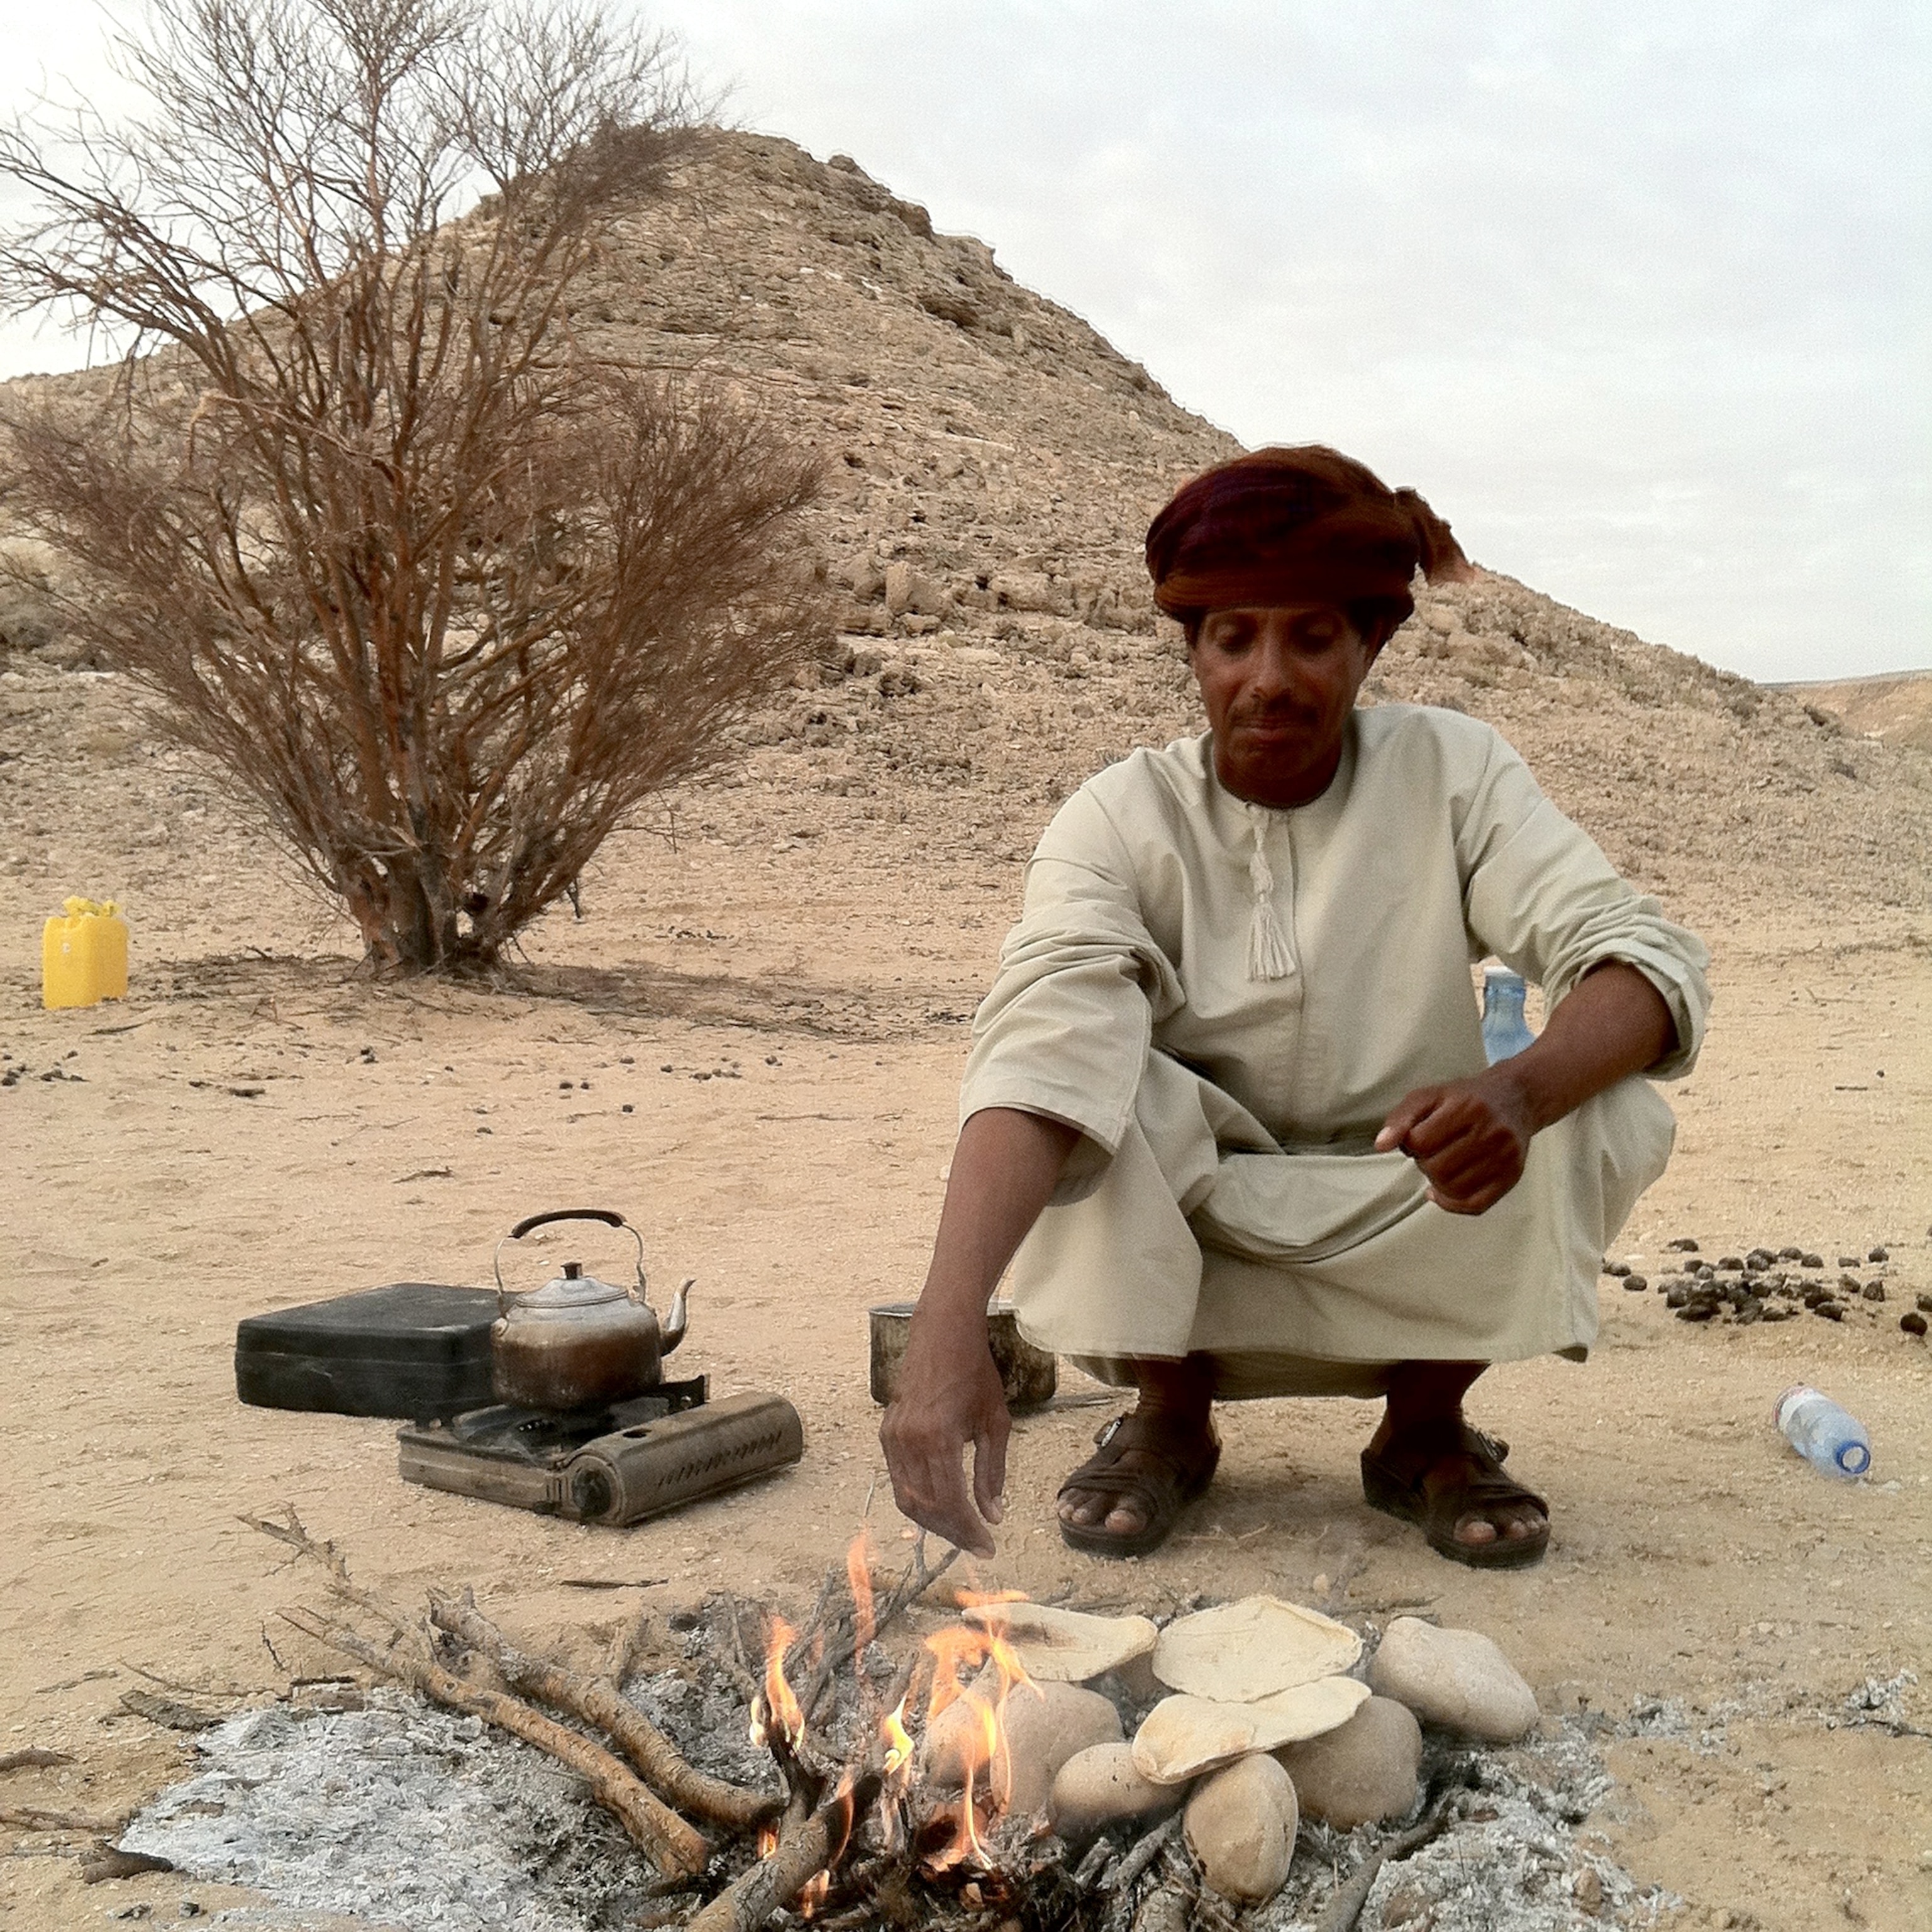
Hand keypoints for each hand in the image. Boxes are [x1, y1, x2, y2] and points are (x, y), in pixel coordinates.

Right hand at [878, 1307, 1009, 1558]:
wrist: (942, 1334)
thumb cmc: (974, 1373)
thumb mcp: (994, 1422)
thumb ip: (992, 1472)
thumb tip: (993, 1515)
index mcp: (939, 1439)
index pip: (951, 1502)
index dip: (969, 1531)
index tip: (988, 1547)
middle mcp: (909, 1441)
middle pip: (926, 1507)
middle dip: (952, 1531)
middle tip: (977, 1543)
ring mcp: (893, 1436)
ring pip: (907, 1498)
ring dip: (934, 1520)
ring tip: (960, 1529)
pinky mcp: (886, 1431)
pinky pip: (898, 1478)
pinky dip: (918, 1498)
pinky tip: (939, 1503)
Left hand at [1375, 1070, 1534, 1214]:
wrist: (1514, 1099)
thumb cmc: (1465, 1099)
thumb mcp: (1429, 1097)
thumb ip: (1401, 1118)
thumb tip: (1381, 1145)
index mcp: (1467, 1107)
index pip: (1420, 1142)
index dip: (1411, 1143)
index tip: (1418, 1136)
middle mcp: (1490, 1132)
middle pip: (1437, 1168)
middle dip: (1425, 1163)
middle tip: (1433, 1151)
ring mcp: (1504, 1157)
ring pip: (1454, 1189)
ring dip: (1438, 1181)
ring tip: (1444, 1163)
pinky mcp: (1512, 1176)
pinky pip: (1475, 1205)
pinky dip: (1453, 1203)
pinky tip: (1446, 1190)